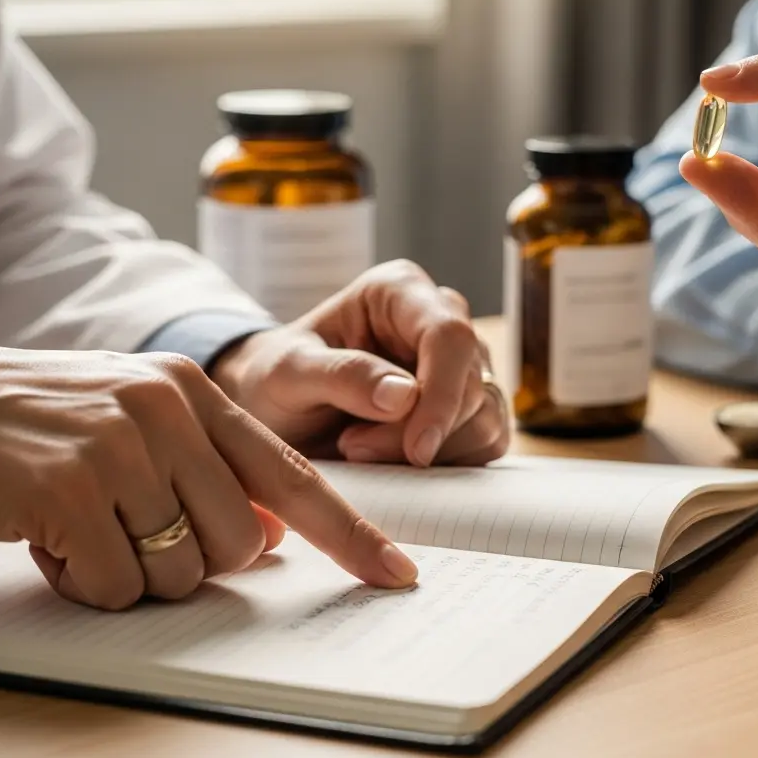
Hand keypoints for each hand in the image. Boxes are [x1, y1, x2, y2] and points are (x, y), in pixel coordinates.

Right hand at [0, 346, 416, 610]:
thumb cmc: (44, 423)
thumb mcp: (138, 420)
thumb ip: (211, 467)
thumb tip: (271, 537)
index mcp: (195, 392)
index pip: (294, 475)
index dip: (351, 532)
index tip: (397, 573)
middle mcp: (169, 409)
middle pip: (242, 542)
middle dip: (195, 561)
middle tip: (131, 529)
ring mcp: (121, 445)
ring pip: (183, 571)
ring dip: (134, 571)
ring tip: (84, 523)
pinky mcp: (70, 488)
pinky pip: (117, 588)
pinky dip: (86, 583)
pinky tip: (51, 538)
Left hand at [210, 260, 509, 467]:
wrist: (273, 412)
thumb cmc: (275, 381)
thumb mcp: (287, 375)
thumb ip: (341, 377)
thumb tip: (405, 395)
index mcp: (399, 292)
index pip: (448, 335)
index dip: (441, 394)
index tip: (417, 450)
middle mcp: (439, 320)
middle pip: (469, 382)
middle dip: (420, 432)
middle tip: (353, 449)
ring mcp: (461, 365)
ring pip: (484, 418)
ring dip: (431, 452)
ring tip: (360, 449)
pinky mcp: (469, 409)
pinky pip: (484, 443)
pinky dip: (445, 465)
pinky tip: (394, 461)